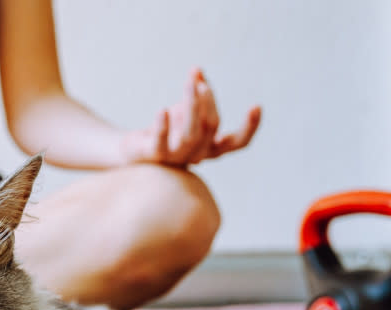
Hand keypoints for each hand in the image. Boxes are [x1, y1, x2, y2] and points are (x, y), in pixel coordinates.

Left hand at [121, 68, 260, 167]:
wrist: (133, 149)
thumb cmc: (166, 128)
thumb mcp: (185, 108)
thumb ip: (196, 92)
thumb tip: (197, 71)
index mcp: (210, 147)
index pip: (237, 143)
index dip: (250, 127)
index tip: (256, 106)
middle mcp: (197, 155)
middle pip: (211, 126)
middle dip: (208, 99)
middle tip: (198, 81)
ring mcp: (176, 158)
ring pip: (190, 134)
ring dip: (192, 105)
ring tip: (190, 82)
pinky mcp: (154, 156)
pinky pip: (160, 142)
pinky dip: (163, 126)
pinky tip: (162, 109)